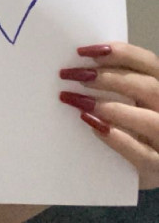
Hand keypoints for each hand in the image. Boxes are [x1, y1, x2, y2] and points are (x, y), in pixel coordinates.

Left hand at [59, 42, 158, 189]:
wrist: (149, 171)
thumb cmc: (133, 131)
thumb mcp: (131, 103)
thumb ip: (117, 86)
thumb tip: (78, 67)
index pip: (148, 63)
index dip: (120, 53)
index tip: (84, 51)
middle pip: (149, 87)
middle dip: (108, 78)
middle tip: (73, 76)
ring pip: (150, 120)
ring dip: (111, 108)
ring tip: (78, 101)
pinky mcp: (156, 167)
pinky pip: (141, 153)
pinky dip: (116, 138)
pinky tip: (92, 125)